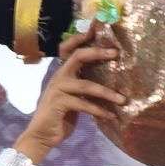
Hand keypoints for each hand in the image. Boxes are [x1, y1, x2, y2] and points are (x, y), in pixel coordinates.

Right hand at [13, 38, 122, 156]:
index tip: (96, 29)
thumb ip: (83, 85)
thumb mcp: (73, 97)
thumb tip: (108, 79)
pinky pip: (84, 104)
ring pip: (87, 85)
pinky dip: (99, 111)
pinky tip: (111, 116)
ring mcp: (58, 89)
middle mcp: (59, 77)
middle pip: (78, 56)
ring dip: (107, 92)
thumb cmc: (60, 116)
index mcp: (62, 73)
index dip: (80, 37)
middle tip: (116, 53)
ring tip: (123, 100)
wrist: (42, 136)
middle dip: (97, 52)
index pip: (68, 48)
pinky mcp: (60, 103)